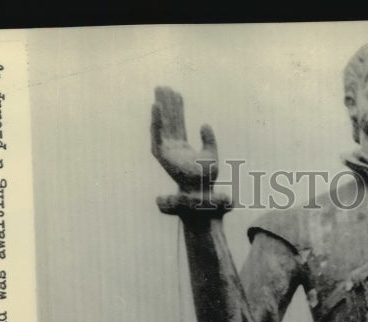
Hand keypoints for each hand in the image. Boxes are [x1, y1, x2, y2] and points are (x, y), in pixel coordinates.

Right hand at [151, 87, 227, 205]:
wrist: (202, 190)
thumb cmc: (206, 178)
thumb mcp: (212, 154)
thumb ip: (209, 139)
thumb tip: (204, 124)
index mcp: (183, 148)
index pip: (178, 124)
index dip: (178, 110)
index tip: (177, 94)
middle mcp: (173, 148)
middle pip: (169, 121)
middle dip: (166, 104)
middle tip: (163, 86)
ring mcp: (167, 151)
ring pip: (162, 124)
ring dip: (160, 107)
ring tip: (159, 89)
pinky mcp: (162, 154)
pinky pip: (156, 134)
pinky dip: (155, 121)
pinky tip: (155, 106)